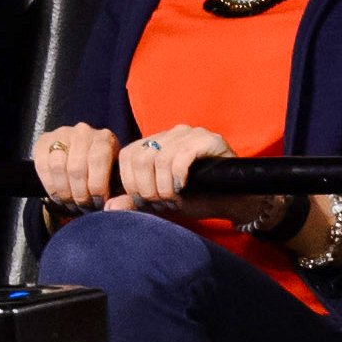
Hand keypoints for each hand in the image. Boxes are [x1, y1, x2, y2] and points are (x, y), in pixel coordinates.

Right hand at [32, 124, 121, 208]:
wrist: (83, 164)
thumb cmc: (104, 176)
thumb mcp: (118, 184)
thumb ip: (122, 197)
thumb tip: (112, 207)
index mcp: (105, 138)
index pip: (98, 160)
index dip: (96, 187)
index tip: (97, 203)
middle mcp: (83, 131)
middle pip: (76, 167)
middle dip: (79, 194)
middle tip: (83, 207)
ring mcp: (62, 134)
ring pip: (58, 167)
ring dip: (64, 192)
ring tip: (71, 203)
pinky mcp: (44, 140)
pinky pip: (42, 165)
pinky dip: (49, 185)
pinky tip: (58, 195)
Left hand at [117, 125, 240, 211]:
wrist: (232, 201)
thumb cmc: (195, 199)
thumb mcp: (159, 202)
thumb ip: (134, 202)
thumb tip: (109, 207)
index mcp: (155, 143)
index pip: (127, 156)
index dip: (131, 184)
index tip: (146, 202)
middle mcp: (170, 133)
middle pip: (139, 158)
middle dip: (146, 188)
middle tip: (162, 202)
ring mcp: (190, 133)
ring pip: (158, 158)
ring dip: (163, 187)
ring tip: (174, 198)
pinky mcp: (209, 139)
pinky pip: (181, 156)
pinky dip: (177, 178)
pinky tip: (183, 188)